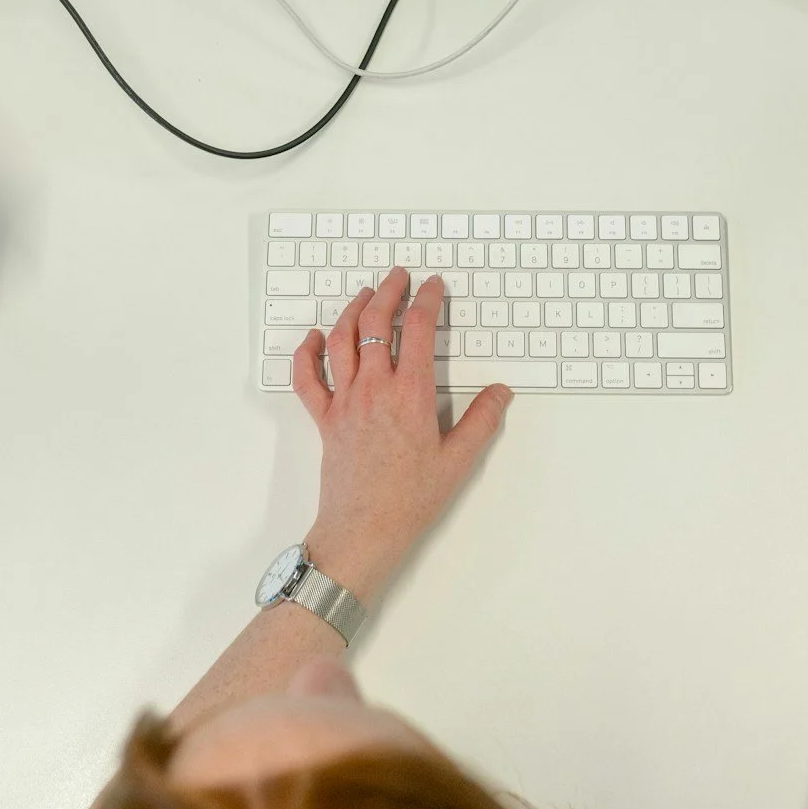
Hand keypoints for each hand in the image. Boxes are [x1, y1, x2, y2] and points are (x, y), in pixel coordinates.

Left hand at [289, 267, 511, 603]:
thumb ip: (482, 421)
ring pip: (341, 340)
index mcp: (410, 394)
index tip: (433, 286)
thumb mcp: (458, 461)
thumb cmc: (410, 500)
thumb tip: (500, 392)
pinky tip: (315, 337)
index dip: (427, 299)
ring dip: (352, 310)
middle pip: (374, 323)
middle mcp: (374, 389)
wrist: (364, 531)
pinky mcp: (324, 419)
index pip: (417, 329)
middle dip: (388, 292)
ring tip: (365, 295)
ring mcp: (344, 401)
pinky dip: (307, 352)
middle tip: (399, 277)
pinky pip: (307, 378)